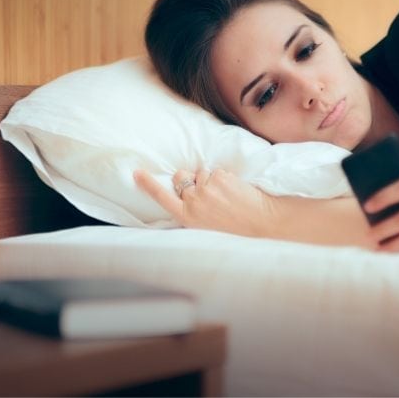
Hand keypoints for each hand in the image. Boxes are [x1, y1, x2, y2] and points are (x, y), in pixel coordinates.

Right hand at [133, 168, 276, 236]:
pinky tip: (235, 190)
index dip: (148, 184)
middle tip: (208, 191)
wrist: (262, 224)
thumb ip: (193, 210)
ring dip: (211, 179)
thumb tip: (188, 190)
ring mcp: (205, 188)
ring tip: (227, 196)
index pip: (162, 197)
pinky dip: (225, 177)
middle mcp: (193, 202)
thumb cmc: (236, 229)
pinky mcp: (219, 177)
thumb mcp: (206, 227)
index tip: (136, 172)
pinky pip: (217, 170)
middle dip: (190, 178)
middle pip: (181, 177)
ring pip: (201, 173)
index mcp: (187, 217)